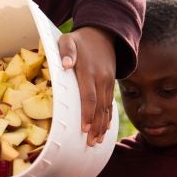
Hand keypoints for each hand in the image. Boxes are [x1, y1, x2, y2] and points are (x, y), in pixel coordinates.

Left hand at [57, 26, 115, 145]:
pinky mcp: (110, 84)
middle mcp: (101, 79)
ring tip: (97, 141)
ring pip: (106, 108)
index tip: (84, 128)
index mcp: (89, 71)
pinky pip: (110, 104)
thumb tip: (66, 65)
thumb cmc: (80, 39)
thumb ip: (66, 51)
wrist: (103, 33)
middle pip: (99, 107)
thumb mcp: (68, 39)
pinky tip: (105, 129)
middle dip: (96, 126)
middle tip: (91, 143)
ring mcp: (108, 82)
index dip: (87, 113)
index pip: (88, 96)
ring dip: (102, 125)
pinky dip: (108, 117)